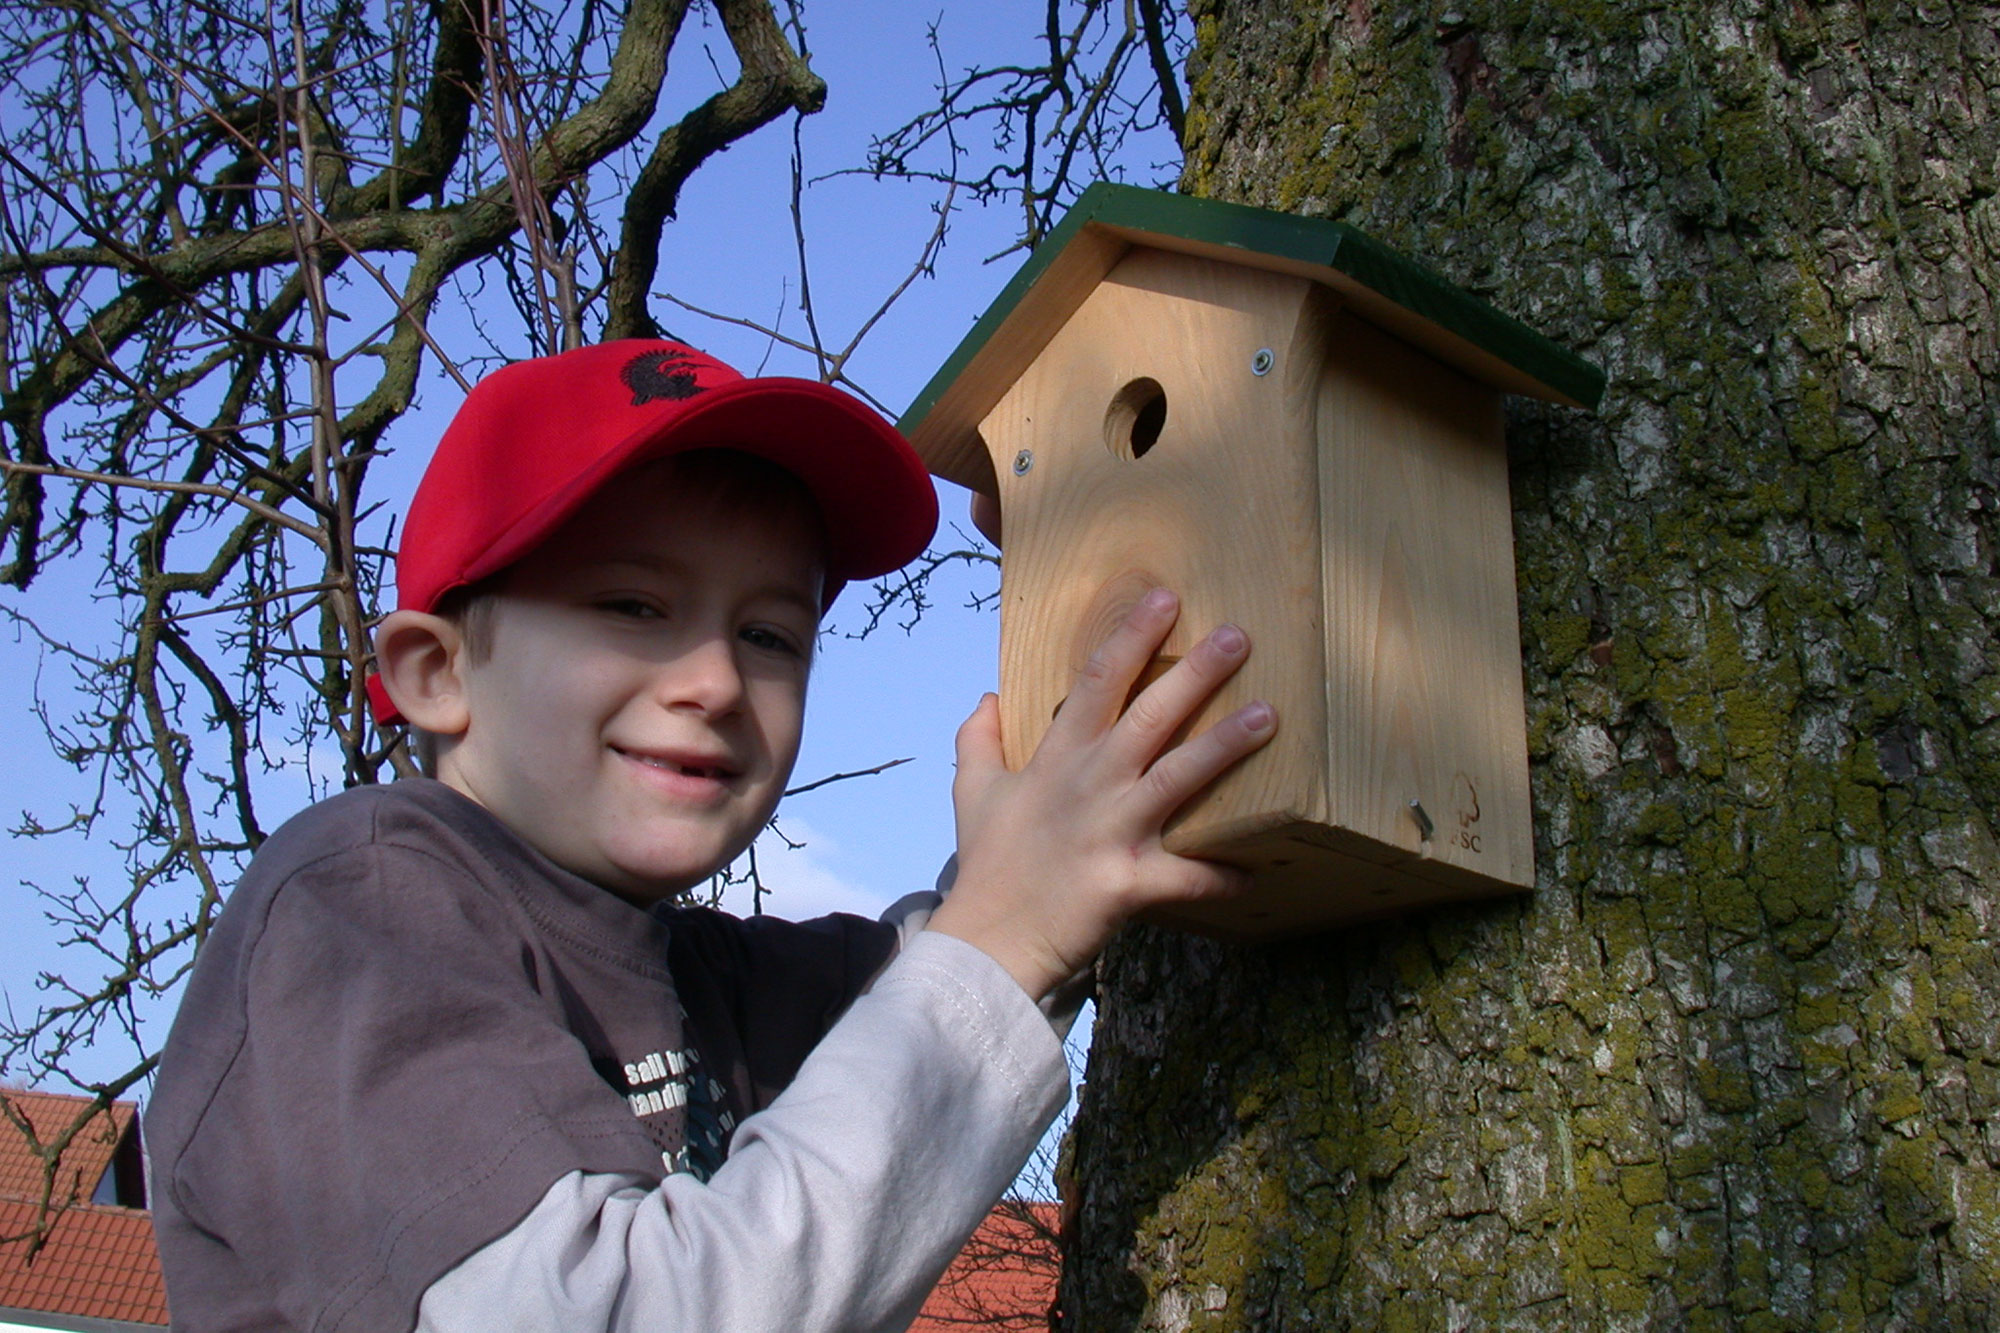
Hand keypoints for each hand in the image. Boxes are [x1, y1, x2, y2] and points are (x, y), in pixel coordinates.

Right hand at [928, 587, 1275, 1000]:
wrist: (988, 941)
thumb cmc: (989, 864)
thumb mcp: (972, 792)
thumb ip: (978, 739)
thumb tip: (988, 696)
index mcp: (1057, 759)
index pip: (1097, 682)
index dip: (1132, 637)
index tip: (1165, 598)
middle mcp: (1091, 786)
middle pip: (1149, 718)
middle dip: (1195, 674)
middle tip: (1240, 637)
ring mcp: (1114, 833)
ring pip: (1178, 779)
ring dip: (1224, 746)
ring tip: (1269, 716)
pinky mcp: (1131, 883)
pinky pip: (1188, 877)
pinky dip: (1222, 874)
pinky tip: (1260, 867)